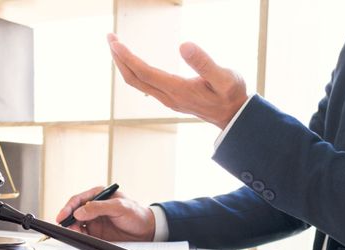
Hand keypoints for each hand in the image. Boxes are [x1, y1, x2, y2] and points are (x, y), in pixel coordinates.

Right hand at [56, 186, 154, 241]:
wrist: (146, 230)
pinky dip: (79, 236)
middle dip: (68, 219)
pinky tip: (81, 238)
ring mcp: (94, 220)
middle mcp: (93, 207)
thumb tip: (79, 211)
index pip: (78, 199)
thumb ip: (98, 208)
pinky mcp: (96, 233)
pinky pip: (83, 234)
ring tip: (77, 233)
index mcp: (98, 195)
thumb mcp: (119, 207)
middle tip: (67, 227)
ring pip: (76, 224)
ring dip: (73, 228)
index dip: (68, 207)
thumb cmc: (136, 214)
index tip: (62, 216)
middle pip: (74, 212)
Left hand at [108, 33, 247, 128]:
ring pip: (137, 82)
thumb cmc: (231, 95)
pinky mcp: (170, 98)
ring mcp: (167, 99)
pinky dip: (134, 70)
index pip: (143, 72)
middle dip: (119, 58)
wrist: (234, 116)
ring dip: (124, 64)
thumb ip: (204, 63)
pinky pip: (144, 84)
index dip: (127, 57)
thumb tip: (184, 45)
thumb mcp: (224, 77)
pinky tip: (133, 61)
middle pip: (134, 78)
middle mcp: (167, 96)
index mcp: (177, 90)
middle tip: (110, 38)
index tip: (115, 42)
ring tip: (117, 46)